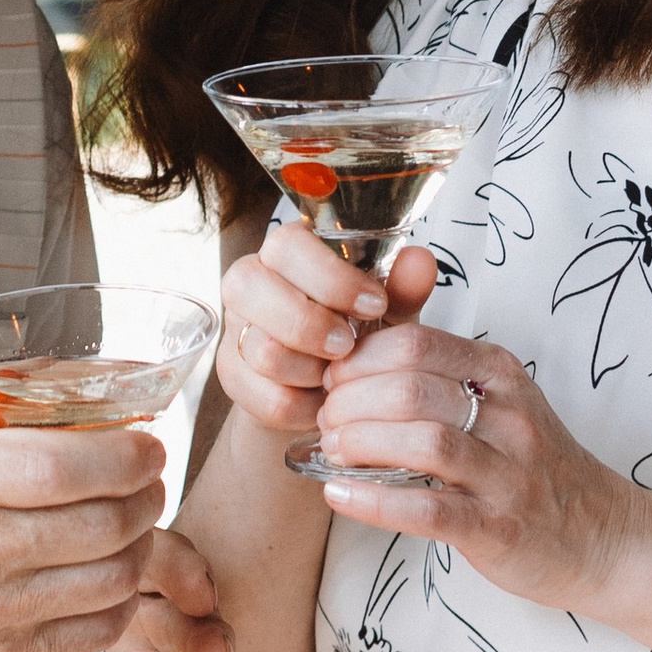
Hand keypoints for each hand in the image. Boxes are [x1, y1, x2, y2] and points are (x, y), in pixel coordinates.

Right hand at [0, 400, 168, 651]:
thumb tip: (44, 382)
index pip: (68, 463)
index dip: (126, 453)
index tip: (144, 444)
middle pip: (105, 521)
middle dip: (144, 495)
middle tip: (147, 480)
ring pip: (112, 578)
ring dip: (139, 546)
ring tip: (132, 525)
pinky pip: (93, 631)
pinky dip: (118, 602)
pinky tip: (107, 579)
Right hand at [216, 230, 439, 446]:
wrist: (328, 393)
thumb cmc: (358, 337)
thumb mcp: (386, 313)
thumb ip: (402, 288)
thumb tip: (420, 261)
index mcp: (287, 253)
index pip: (287, 244)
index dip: (330, 276)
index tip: (374, 305)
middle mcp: (250, 282)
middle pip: (250, 286)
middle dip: (309, 323)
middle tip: (348, 345)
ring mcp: (235, 329)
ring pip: (261, 348)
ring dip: (311, 370)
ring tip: (338, 377)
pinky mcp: (231, 375)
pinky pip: (266, 396)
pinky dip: (304, 407)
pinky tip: (323, 402)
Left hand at [314, 319, 641, 613]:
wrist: (605, 537)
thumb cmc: (534, 467)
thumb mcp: (499, 402)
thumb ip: (439, 375)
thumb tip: (354, 357)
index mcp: (501, 374)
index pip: (417, 342)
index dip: (360, 358)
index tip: (333, 379)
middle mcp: (509, 416)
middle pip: (410, 388)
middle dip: (350, 401)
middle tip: (326, 418)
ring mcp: (507, 474)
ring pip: (421, 441)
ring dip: (360, 443)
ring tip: (331, 450)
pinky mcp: (498, 527)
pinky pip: (426, 509)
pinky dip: (372, 501)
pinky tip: (338, 495)